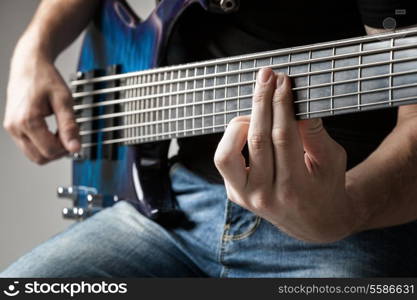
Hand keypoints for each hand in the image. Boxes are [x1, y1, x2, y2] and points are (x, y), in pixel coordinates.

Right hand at [3, 41, 79, 164]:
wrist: (29, 64)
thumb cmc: (45, 78)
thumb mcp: (64, 100)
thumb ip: (69, 126)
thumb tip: (75, 147)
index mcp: (27, 120)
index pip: (50, 150)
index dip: (67, 148)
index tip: (76, 138)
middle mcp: (15, 126)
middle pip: (40, 158)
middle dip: (58, 152)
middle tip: (70, 137)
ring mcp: (11, 128)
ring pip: (33, 156)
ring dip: (50, 150)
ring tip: (61, 133)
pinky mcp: (12, 128)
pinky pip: (29, 147)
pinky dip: (42, 145)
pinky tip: (52, 132)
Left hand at [214, 68, 361, 242]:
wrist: (315, 222)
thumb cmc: (326, 186)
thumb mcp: (331, 160)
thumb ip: (314, 132)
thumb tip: (294, 102)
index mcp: (295, 188)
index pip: (283, 137)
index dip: (282, 104)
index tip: (283, 80)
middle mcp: (265, 196)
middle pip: (257, 139)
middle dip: (262, 101)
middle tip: (267, 76)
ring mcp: (245, 197)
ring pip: (227, 152)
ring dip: (242, 122)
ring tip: (259, 109)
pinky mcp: (233, 193)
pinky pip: (224, 159)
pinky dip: (234, 138)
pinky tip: (250, 127)